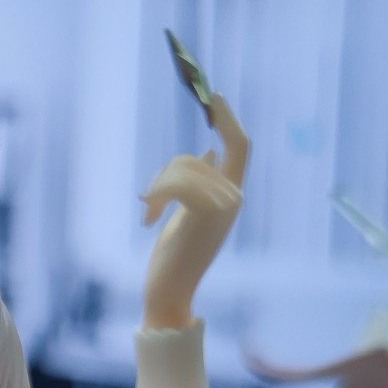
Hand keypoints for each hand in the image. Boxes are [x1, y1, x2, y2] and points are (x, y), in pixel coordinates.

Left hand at [141, 95, 247, 330]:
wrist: (170, 292)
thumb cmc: (174, 257)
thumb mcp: (187, 214)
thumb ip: (199, 184)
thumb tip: (206, 154)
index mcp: (231, 195)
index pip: (239, 145)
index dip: (228, 119)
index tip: (212, 96)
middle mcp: (234, 197)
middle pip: (194, 158)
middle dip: (166, 174)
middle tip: (150, 200)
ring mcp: (224, 205)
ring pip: (182, 168)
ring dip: (157, 189)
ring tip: (150, 214)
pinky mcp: (206, 212)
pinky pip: (177, 181)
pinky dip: (156, 196)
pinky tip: (149, 218)